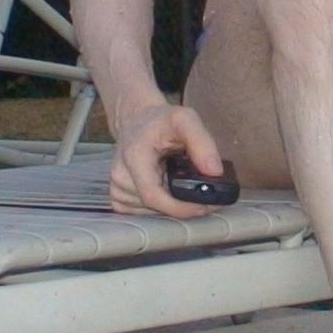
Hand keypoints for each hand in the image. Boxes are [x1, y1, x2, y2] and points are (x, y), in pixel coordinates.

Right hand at [110, 103, 228, 217]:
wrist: (137, 121)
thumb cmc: (160, 121)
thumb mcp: (185, 120)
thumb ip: (202, 143)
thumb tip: (215, 172)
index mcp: (134, 157)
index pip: (153, 196)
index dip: (181, 207)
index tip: (205, 206)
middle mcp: (120, 176)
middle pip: (156, 207)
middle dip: (183, 206)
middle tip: (207, 196)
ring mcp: (117, 189)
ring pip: (153, 213)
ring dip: (173, 205)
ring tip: (184, 185)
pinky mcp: (119, 198)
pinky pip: (144, 213)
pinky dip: (161, 206)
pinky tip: (167, 189)